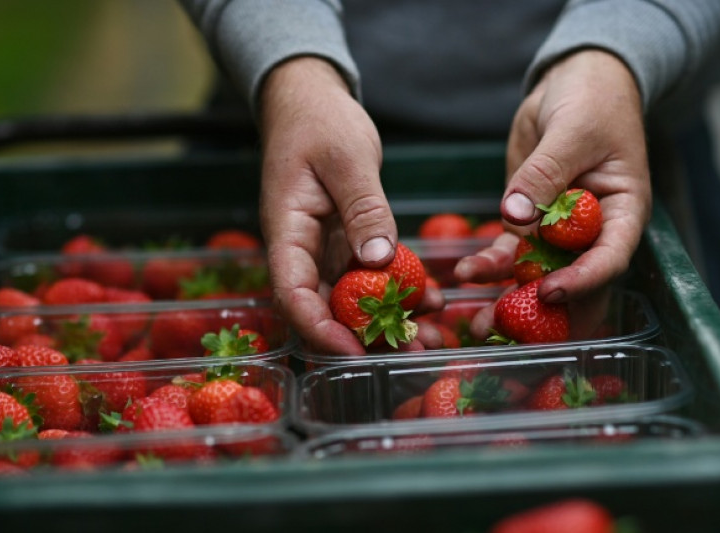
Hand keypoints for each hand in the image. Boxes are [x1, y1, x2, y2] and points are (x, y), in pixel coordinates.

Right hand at [258, 57, 443, 354]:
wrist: (310, 100)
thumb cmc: (319, 121)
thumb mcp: (346, 159)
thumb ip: (364, 209)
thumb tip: (380, 262)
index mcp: (287, 231)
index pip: (293, 294)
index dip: (321, 329)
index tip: (356, 350)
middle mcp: (302, 250)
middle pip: (324, 308)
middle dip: (363, 338)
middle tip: (412, 353)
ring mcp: (323, 249)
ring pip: (350, 299)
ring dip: (386, 322)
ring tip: (430, 337)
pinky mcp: (345, 243)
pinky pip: (369, 277)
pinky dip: (397, 292)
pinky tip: (431, 301)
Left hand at [456, 49, 650, 305]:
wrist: (575, 81)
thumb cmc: (592, 101)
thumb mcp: (573, 131)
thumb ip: (544, 175)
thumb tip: (514, 215)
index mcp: (622, 212)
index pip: (609, 258)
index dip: (582, 281)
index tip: (550, 293)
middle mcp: (593, 231)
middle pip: (574, 283)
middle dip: (542, 312)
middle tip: (507, 332)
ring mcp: (559, 231)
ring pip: (536, 276)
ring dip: (507, 300)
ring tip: (476, 323)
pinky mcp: (529, 222)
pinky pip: (509, 253)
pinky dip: (489, 267)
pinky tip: (465, 276)